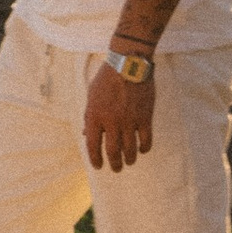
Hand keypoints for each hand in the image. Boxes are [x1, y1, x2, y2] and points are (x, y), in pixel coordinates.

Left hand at [84, 58, 156, 176]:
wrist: (128, 63)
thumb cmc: (107, 79)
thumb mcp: (92, 95)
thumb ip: (89, 115)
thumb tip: (85, 134)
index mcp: (94, 115)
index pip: (92, 145)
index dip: (94, 159)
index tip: (98, 166)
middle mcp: (111, 121)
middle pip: (112, 152)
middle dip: (114, 164)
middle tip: (116, 168)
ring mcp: (129, 120)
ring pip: (130, 150)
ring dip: (129, 159)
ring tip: (128, 162)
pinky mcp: (145, 117)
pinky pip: (146, 140)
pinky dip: (144, 149)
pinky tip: (142, 150)